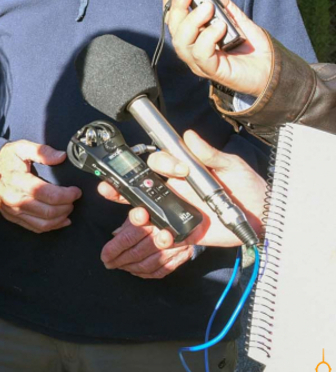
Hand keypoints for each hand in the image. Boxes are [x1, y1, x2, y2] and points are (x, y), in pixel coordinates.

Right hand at [0, 140, 80, 232]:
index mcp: (18, 181)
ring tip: (68, 208)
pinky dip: (51, 227)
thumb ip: (41, 151)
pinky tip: (61, 220)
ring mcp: (13, 211)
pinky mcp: (13, 218)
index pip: (47, 194)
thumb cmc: (6, 158)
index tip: (76, 191)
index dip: (66, 195)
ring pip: (43, 223)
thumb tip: (61, 156)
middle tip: (74, 199)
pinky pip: (35, 228)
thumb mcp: (21, 148)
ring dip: (61, 218)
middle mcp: (15, 199)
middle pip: (48, 211)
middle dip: (66, 206)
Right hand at [98, 129, 264, 249]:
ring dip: (135, 212)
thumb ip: (209, 153)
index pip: (158, 163)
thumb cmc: (247, 186)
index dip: (162, 164)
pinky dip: (159, 236)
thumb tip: (189, 136)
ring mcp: (176, 210)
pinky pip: (163, 234)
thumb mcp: (231, 165)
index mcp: (182, 170)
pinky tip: (164, 235)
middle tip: (109, 187)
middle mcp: (174, 189)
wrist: (263, 217)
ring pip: (145, 209)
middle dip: (120, 185)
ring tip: (139, 215)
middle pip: (140, 185)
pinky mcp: (183, 231)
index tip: (181, 168)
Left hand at [100, 215, 193, 278]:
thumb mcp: (142, 204)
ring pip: (148, 263)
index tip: (104, 255)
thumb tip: (114, 233)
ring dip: (131, 268)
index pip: (129, 236)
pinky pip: (162, 270)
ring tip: (119, 267)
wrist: (193, 215)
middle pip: (137, 252)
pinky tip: (136, 272)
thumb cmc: (161, 210)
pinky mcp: (182, 256)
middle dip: (119, 260)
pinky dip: (147, 273)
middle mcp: (164, 232)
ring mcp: (175, 247)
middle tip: (108, 263)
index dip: (114, 248)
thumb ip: (127, 216)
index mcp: (152, 217)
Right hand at [164, 0, 271, 97]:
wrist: (273, 69)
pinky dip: (208, 37)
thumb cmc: (253, 47)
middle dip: (178, 7)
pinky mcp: (212, 70)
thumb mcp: (238, 20)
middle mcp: (193, 50)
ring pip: (182, 41)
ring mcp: (199, 62)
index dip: (170, 3)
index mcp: (195, 37)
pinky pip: (200, 53)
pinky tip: (220, 26)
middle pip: (175, 29)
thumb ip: (225, 8)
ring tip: (208, 7)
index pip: (175, 20)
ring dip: (192, 21)